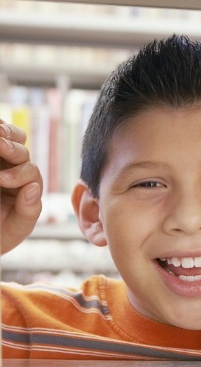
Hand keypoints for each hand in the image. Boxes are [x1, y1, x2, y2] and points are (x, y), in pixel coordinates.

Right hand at [0, 121, 42, 254]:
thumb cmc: (1, 234)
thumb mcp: (16, 229)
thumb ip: (29, 211)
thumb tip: (33, 188)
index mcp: (26, 185)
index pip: (30, 172)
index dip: (19, 174)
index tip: (2, 180)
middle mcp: (14, 169)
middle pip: (20, 150)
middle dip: (12, 147)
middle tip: (0, 144)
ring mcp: (0, 162)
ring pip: (7, 137)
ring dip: (4, 132)